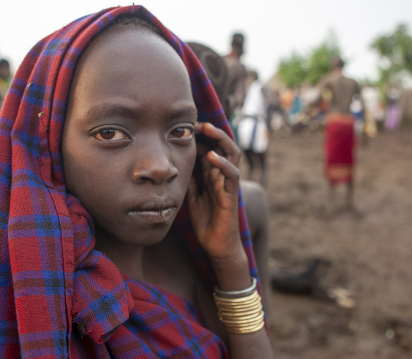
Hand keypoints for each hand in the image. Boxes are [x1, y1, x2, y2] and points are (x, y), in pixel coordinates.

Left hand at [187, 122, 243, 262]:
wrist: (218, 246)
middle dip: (211, 132)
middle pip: (222, 146)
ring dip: (220, 140)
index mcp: (211, 176)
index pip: (208, 149)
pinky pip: (232, 176)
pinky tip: (212, 157)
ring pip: (231, 155)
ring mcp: (228, 185)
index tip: (184, 127)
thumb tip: (178, 166)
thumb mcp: (191, 199)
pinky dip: (223, 164)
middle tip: (196, 122)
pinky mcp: (232, 196)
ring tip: (207, 129)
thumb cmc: (207, 224)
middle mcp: (221, 176)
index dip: (200, 137)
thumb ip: (190, 183)